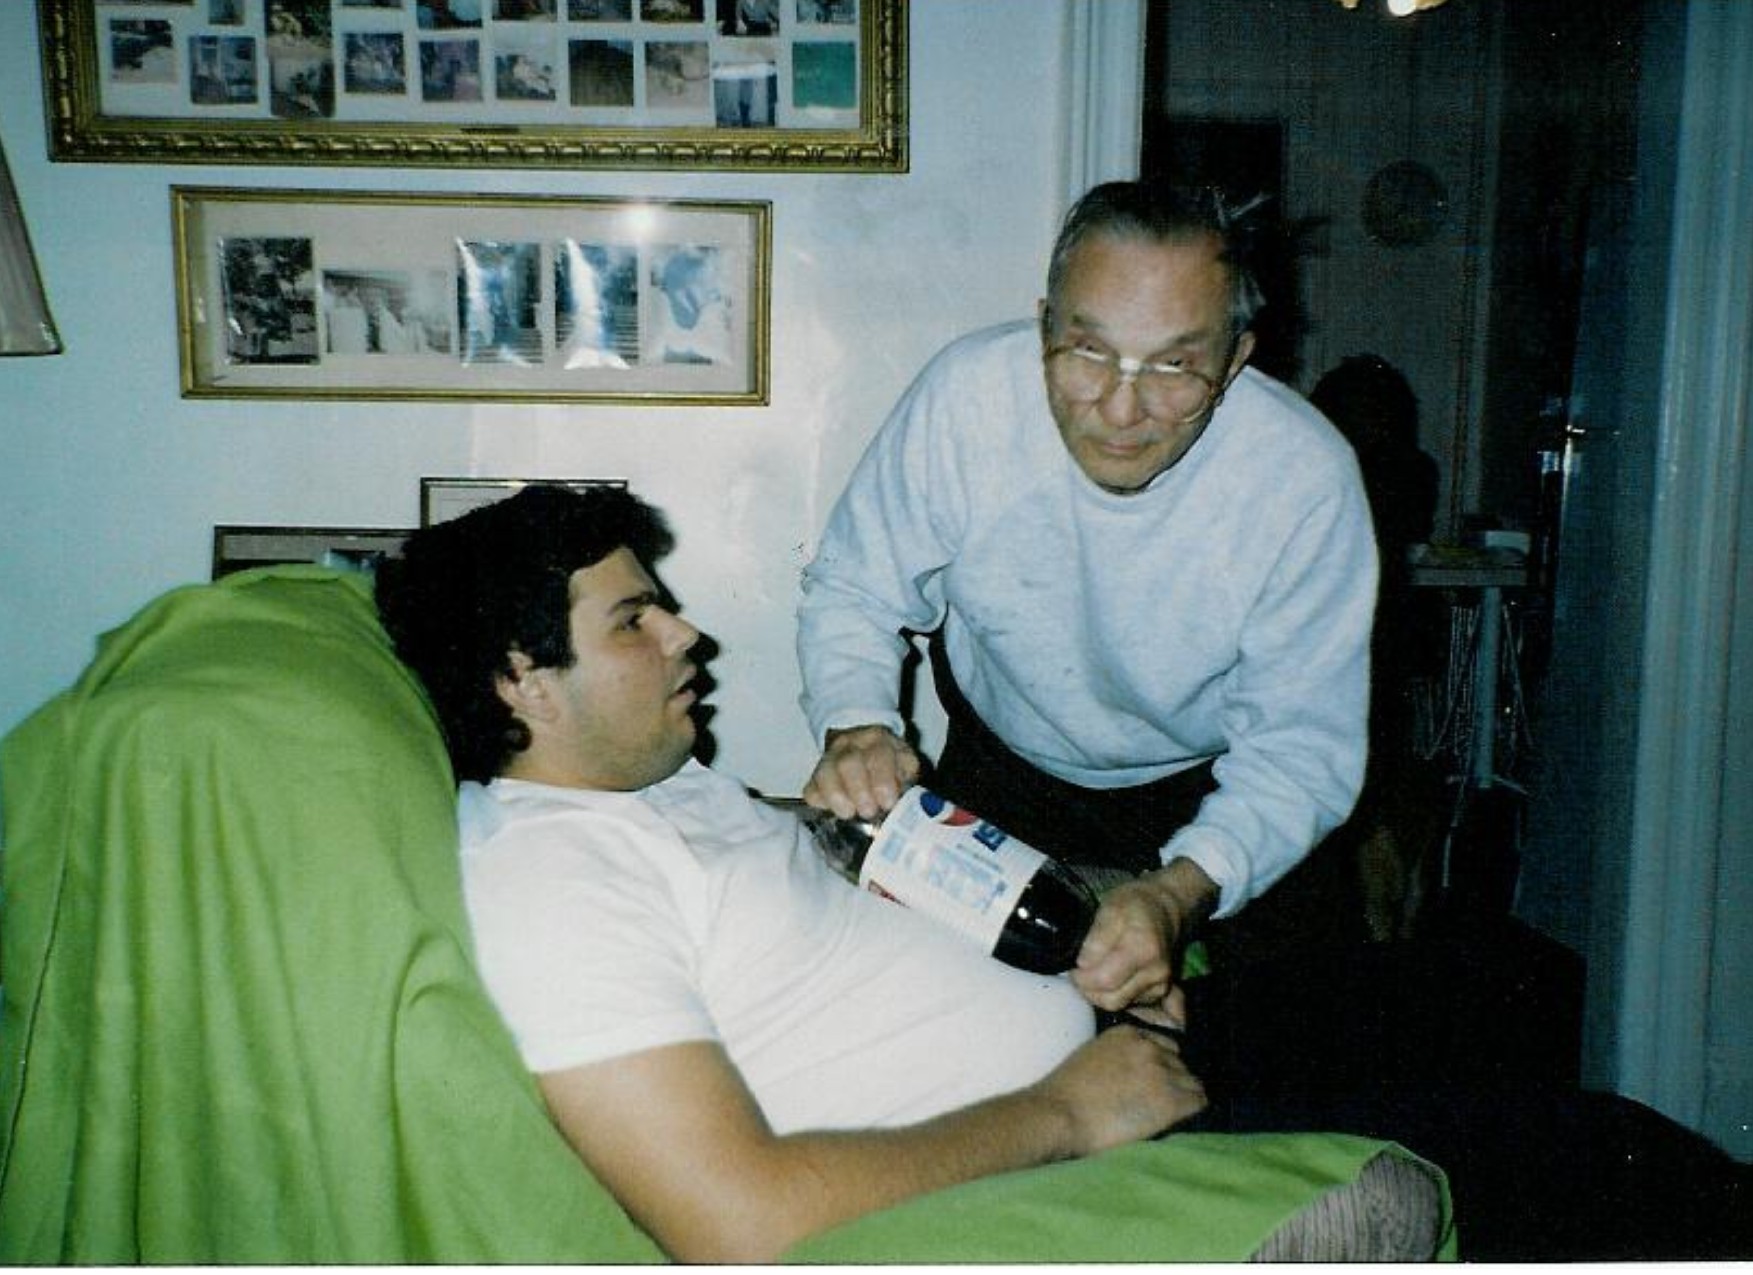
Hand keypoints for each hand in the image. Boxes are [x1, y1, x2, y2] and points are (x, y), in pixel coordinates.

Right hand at [802, 725, 920, 820]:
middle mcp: (850, 744)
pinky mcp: (814, 776)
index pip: (878, 754)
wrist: (862, 746)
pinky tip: (830, 811)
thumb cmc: (890, 763)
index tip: (888, 803)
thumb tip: (907, 805)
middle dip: (858, 790)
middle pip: (848, 763)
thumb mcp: (905, 764)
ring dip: (836, 796)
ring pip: (824, 773)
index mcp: (878, 740)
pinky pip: (810, 789)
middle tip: (868, 811)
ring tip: (847, 813)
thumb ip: (907, 780)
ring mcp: (828, 758)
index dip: (882, 780)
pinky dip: (819, 802)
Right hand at [1035, 1023, 1206, 1153]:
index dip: (1161, 1068)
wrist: (1059, 1115)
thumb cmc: (1064, 1095)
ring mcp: (1162, 1071)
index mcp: (1128, 1033)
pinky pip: (1199, 1101)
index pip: (1165, 1046)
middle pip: (1180, 1064)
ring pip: (1193, 1083)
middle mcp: (1150, 1047)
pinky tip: (1172, 1123)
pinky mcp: (1171, 1099)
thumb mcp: (1092, 1057)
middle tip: (1155, 1105)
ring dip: (1182, 1098)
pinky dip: (1190, 1112)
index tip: (1152, 1086)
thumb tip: (1138, 1077)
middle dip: (1172, 1082)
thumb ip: (1119, 1057)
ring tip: (1163, 1117)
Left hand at [1070, 859, 1217, 1012]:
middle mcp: (1156, 973)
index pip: (1103, 981)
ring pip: (1118, 1004)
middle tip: (1080, 973)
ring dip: (1101, 993)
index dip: (1082, 978)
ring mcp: (1160, 986)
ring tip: (1094, 972)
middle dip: (1089, 990)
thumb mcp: (1110, 909)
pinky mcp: (1160, 993)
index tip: (1074, 966)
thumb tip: (1083, 965)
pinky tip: (1110, 977)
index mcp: (1143, 950)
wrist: (1164, 908)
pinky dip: (1115, 994)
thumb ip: (1096, 939)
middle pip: (1111, 1000)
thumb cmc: (1134, 905)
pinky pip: (1129, 1003)